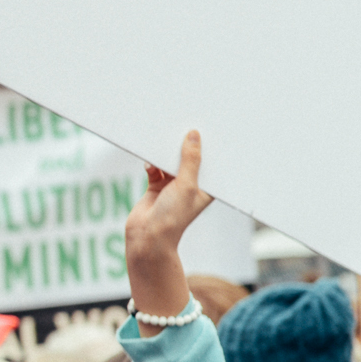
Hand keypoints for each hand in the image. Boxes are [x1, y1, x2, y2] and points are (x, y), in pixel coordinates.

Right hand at [126, 131, 213, 263]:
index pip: (212, 163)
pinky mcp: (156, 185)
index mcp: (207, 188)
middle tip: (186, 126)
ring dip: (166, 154)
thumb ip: (190, 160)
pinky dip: (152, 164)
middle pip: (190, 159)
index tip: (212, 127)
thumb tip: (194, 135)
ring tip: (163, 140)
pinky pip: (155, 167)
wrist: (148, 235)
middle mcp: (191, 185)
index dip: (212, 147)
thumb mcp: (187, 185)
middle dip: (187, 145)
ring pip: (171, 161)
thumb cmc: (174, 216)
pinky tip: (149, 165)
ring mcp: (173, 185)